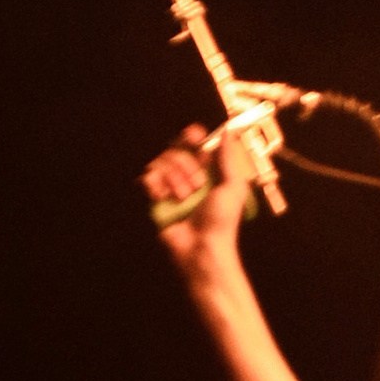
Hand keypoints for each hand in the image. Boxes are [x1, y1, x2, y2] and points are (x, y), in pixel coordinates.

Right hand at [139, 119, 250, 287]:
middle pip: (175, 150)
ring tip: (182, 198)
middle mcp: (186, 175)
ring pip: (160, 162)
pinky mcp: (154, 199)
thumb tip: (227, 131)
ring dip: (173, 179)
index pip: (193, 143)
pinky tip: (163, 197)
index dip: (191, 137)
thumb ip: (229, 158)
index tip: (193, 137)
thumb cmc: (222, 222)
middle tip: (197, 187)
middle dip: (185, 166)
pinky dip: (154, 185)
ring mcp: (169, 186)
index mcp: (207, 170)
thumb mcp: (233, 187)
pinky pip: (146, 178)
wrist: (202, 248)